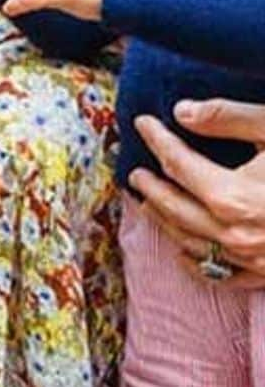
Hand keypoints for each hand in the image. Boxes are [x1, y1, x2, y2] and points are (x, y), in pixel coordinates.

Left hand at [128, 102, 264, 285]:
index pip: (177, 164)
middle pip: (173, 208)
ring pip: (189, 244)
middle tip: (135, 171)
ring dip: (164, 222)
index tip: (142, 122)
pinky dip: (195, 260)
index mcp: (233, 197)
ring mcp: (252, 261)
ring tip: (149, 203)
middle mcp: (235, 234)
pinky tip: (186, 249)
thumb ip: (229, 118)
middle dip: (150, 187)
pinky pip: (219, 275)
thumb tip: (182, 111)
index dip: (157, 139)